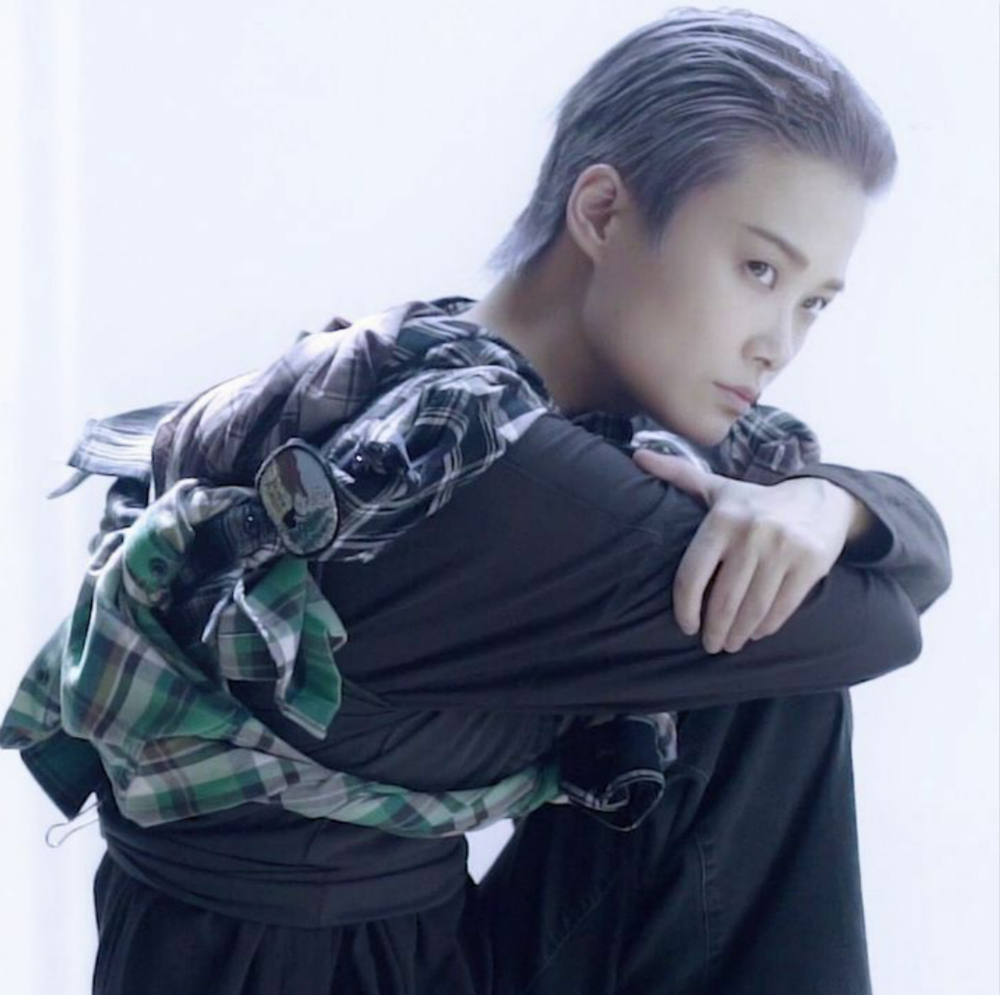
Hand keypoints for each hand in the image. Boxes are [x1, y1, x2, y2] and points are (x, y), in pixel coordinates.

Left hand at [632, 449, 855, 653]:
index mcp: (722, 518)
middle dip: (714, 629)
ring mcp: (783, 549)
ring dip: (738, 634)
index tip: (686, 626)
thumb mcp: (717, 487)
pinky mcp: (810, 564)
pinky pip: (782, 607)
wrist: (820, 498)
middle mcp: (752, 533)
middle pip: (724, 598)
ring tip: (729, 644)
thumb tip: (637, 455)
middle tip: (709, 644)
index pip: (692, 574)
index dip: (685, 607)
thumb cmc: (755, 502)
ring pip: (753, 608)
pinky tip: (756, 633)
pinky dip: (766, 626)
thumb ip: (677, 475)